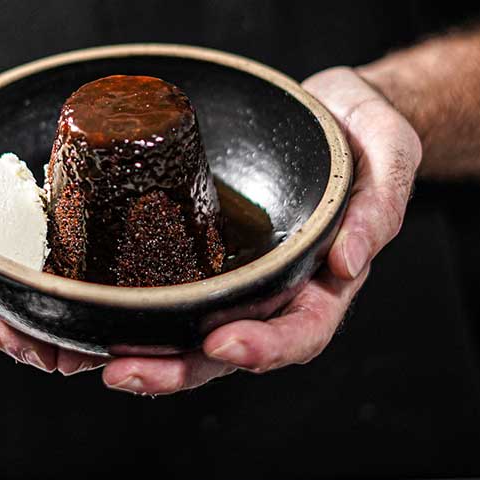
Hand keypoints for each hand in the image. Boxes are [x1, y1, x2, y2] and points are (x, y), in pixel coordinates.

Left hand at [102, 66, 421, 394]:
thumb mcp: (388, 151)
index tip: (223, 345)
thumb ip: (380, 203)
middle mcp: (274, 283)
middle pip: (230, 345)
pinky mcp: (201, 243)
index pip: (300, 329)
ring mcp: (233, 267)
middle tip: (129, 370)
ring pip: (190, 324)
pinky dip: (132, 304)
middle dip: (181, 366)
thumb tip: (349, 260)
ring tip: (98, 358)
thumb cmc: (361, 132)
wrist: (326, 108)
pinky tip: (91, 311)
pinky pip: (168, 280)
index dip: (264, 347)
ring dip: (147, 348)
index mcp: (324, 277)